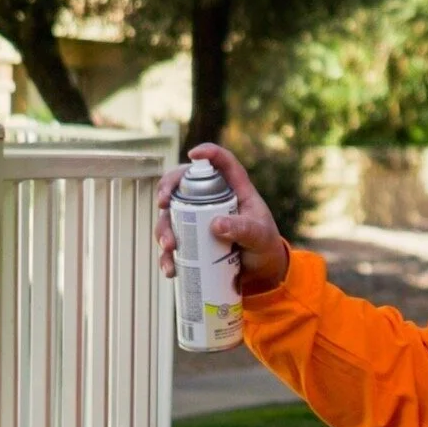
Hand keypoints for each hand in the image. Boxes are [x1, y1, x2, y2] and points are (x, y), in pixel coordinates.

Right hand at [153, 143, 288, 293]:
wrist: (262, 273)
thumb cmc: (264, 245)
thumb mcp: (259, 236)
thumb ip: (243, 229)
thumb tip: (215, 225)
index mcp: (233, 189)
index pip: (222, 162)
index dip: (208, 153)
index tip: (193, 154)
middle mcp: (210, 200)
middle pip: (182, 184)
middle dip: (167, 189)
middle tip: (163, 203)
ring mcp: (197, 220)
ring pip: (171, 215)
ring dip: (163, 229)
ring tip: (169, 246)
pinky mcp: (191, 242)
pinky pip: (172, 245)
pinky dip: (167, 257)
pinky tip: (170, 269)